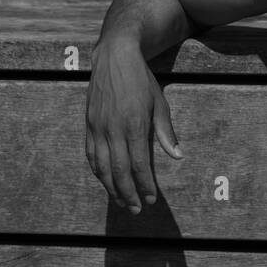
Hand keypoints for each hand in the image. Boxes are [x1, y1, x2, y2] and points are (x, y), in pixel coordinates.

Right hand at [85, 41, 182, 212]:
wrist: (114, 56)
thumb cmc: (141, 79)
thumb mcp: (159, 102)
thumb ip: (166, 131)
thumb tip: (177, 155)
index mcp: (134, 124)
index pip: (140, 164)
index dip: (146, 185)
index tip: (152, 199)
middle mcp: (113, 129)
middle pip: (119, 171)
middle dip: (128, 193)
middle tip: (138, 210)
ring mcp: (97, 127)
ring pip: (101, 167)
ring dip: (112, 188)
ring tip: (123, 202)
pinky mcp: (88, 124)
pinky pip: (90, 155)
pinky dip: (98, 172)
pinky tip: (105, 182)